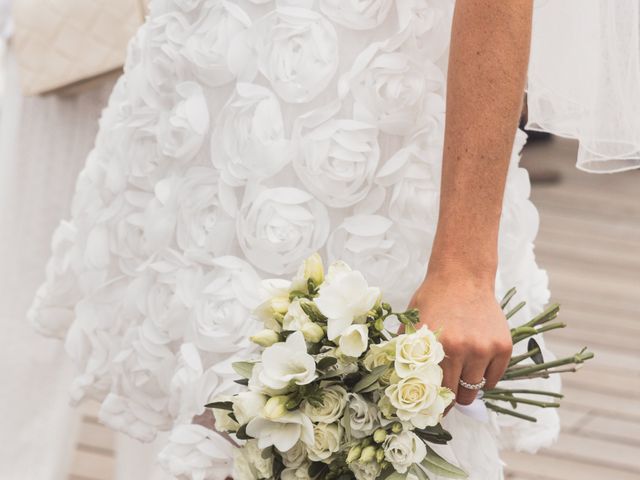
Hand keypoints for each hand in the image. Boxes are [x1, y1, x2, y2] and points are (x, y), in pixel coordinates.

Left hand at [408, 268, 512, 405]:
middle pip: (458, 395)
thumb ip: (406, 352)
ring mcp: (486, 348)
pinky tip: (475, 366)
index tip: (432, 411)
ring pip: (476, 389)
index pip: (435, 390)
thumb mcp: (413, 324)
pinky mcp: (503, 346)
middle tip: (446, 396)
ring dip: (467, 389)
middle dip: (451, 398)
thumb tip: (397, 383)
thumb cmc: (433, 300)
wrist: (462, 276)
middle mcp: (464, 349)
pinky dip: (485, 378)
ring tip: (459, 377)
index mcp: (438, 346)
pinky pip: (494, 378)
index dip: (433, 403)